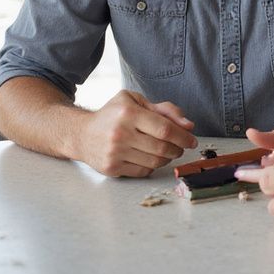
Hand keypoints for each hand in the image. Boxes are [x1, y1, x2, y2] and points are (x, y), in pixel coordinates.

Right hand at [78, 90, 196, 177]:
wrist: (81, 134)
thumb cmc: (113, 115)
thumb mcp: (136, 102)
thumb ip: (165, 110)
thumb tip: (189, 125)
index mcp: (129, 113)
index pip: (165, 129)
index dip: (183, 137)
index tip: (192, 141)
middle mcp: (121, 134)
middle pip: (163, 148)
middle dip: (178, 149)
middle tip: (181, 147)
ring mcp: (115, 153)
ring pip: (155, 162)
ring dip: (168, 159)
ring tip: (168, 152)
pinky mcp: (111, 168)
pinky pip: (143, 172)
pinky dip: (153, 167)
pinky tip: (151, 158)